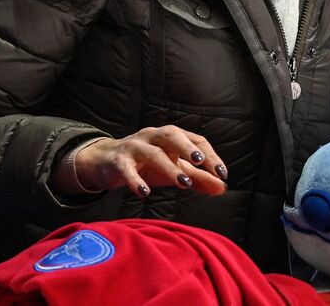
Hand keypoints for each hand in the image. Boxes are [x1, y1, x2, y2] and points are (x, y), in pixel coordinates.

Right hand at [63, 125, 227, 198]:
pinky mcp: (118, 161)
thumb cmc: (147, 164)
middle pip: (173, 135)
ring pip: (152, 153)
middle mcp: (154, 136)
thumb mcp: (174, 170)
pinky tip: (145, 193)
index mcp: (172, 136)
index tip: (222, 174)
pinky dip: (135, 180)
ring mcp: (135, 147)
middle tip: (201, 162)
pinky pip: (126, 169)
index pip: (196, 140)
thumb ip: (198, 178)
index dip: (210, 155)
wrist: (106, 162)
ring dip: (169, 167)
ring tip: (184, 184)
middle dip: (188, 148)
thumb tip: (222, 188)